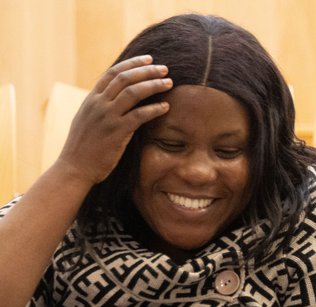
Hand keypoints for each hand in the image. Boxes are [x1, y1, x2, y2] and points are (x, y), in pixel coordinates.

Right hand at [55, 55, 171, 185]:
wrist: (75, 168)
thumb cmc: (83, 148)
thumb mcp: (87, 121)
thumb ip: (98, 108)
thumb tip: (110, 99)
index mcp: (91, 99)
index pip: (112, 73)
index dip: (132, 64)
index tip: (148, 59)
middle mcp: (98, 104)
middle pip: (125, 78)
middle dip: (146, 70)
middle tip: (164, 68)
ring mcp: (107, 117)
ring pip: (133, 92)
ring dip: (153, 85)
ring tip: (168, 82)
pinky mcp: (116, 132)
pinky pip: (139, 115)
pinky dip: (154, 109)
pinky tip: (166, 107)